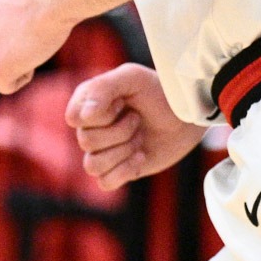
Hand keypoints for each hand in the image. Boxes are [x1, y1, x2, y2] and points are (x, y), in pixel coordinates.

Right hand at [65, 63, 206, 189]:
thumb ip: (102, 89)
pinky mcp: (118, 170)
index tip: (122, 102)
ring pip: (92, 165)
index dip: (100, 115)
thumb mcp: (133, 78)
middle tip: (138, 119)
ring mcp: (104, 150)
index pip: (74, 118)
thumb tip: (81, 118)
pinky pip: (105, 182)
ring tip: (139, 139)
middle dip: (119, 131)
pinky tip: (140, 156)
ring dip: (122, 152)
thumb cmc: (160, 92)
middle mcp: (92, 127)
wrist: (187, 116)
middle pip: (86, 141)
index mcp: (89, 102)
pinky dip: (125, 171)